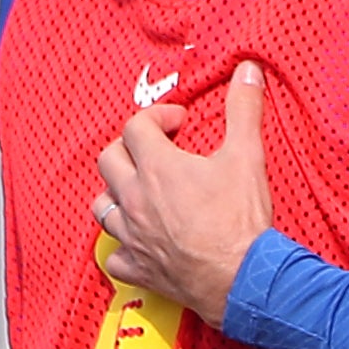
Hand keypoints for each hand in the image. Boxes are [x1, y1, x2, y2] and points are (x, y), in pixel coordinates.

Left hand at [93, 62, 271, 327]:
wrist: (243, 278)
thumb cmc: (240, 220)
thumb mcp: (247, 155)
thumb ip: (244, 109)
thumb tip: (247, 70)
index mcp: (157, 167)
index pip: (135, 127)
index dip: (156, 117)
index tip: (179, 123)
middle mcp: (135, 199)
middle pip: (108, 161)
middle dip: (129, 149)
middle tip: (156, 151)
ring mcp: (132, 236)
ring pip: (102, 207)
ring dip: (117, 193)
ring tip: (141, 192)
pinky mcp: (139, 268)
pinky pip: (114, 256)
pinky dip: (123, 246)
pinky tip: (139, 241)